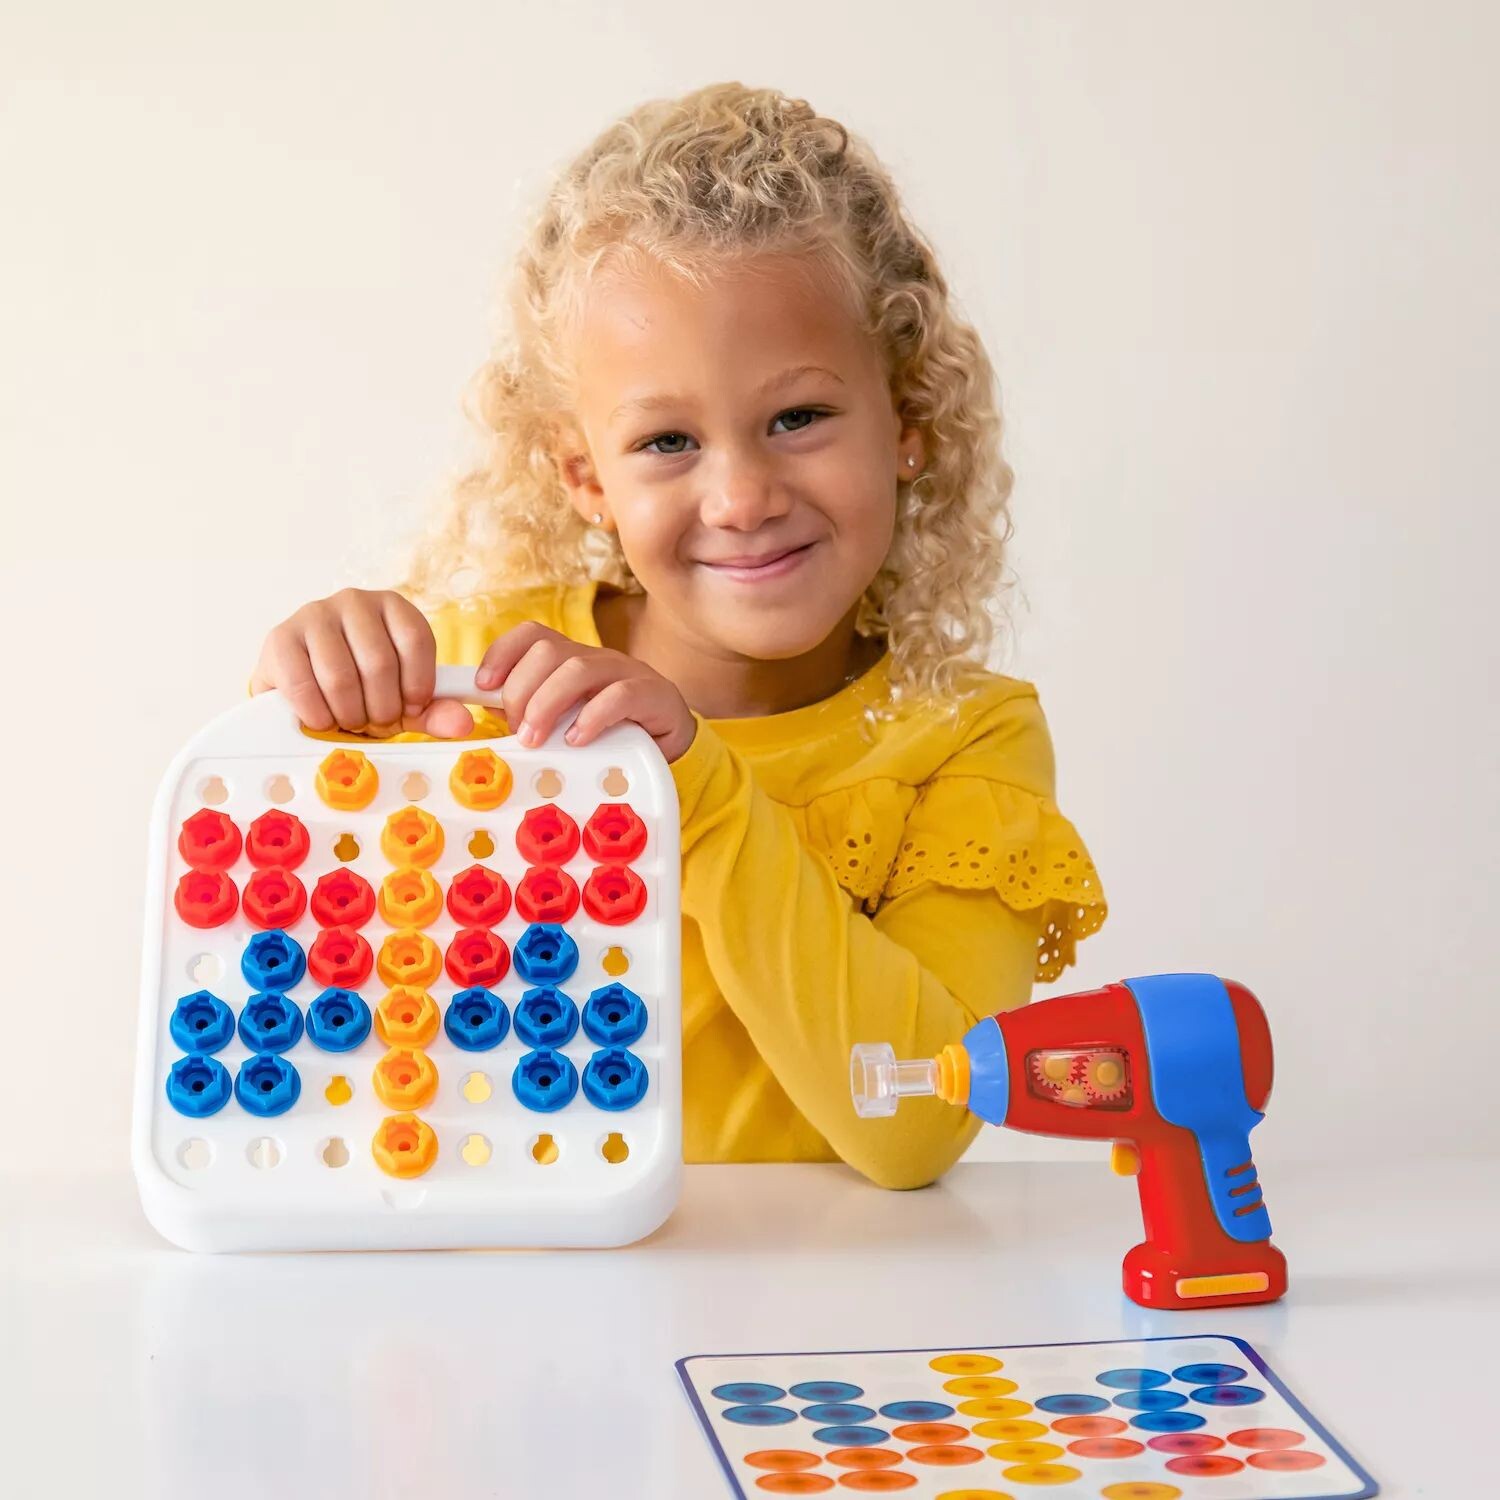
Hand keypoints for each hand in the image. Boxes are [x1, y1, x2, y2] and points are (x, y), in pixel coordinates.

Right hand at [251, 589, 474, 737]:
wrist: (300, 689)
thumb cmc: (358, 690)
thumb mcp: (402, 702)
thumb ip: (434, 711)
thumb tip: (464, 724)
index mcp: (392, 607)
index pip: (416, 641)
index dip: (417, 685)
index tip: (410, 708)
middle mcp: (354, 601)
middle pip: (379, 662)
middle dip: (380, 707)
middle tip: (375, 721)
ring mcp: (314, 615)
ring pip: (341, 676)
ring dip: (348, 713)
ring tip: (349, 720)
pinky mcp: (280, 638)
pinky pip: (304, 685)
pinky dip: (317, 714)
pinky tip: (322, 719)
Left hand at [475, 623, 696, 761]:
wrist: (670, 744)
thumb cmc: (613, 731)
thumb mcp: (567, 718)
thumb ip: (532, 709)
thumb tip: (490, 707)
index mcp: (572, 658)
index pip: (532, 635)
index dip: (502, 654)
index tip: (483, 686)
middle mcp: (596, 657)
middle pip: (547, 650)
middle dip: (521, 690)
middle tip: (517, 730)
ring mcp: (626, 672)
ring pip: (578, 669)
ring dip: (547, 704)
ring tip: (536, 738)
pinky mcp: (653, 693)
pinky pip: (619, 695)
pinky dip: (592, 717)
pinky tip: (578, 738)